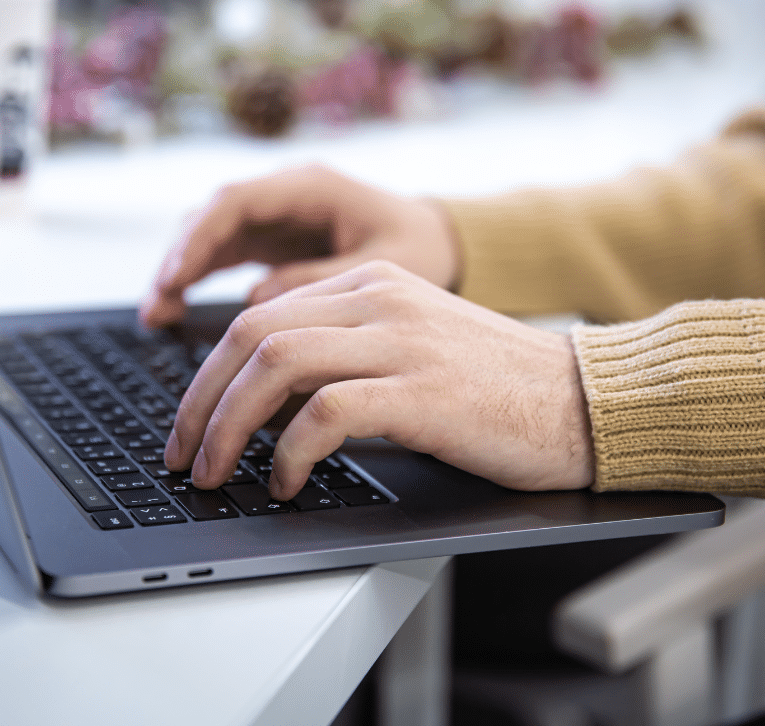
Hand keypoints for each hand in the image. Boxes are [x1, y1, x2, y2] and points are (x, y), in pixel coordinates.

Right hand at [141, 164, 460, 326]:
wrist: (441, 242)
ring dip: (181, 270)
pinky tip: (175, 312)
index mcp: (312, 186)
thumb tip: (258, 300)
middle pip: (213, 216)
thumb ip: (321, 278)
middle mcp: (286, 194)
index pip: (238, 200)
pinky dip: (199, 280)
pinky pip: (224, 254)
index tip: (177, 276)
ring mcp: (276, 216)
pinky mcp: (274, 241)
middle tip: (156, 303)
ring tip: (156, 315)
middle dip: (180, 257)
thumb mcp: (381, 265)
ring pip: (211, 235)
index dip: (201, 237)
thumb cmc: (421, 248)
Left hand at [164, 260, 594, 499]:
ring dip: (228, 425)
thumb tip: (268, 402)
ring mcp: (401, 340)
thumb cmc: (499, 387)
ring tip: (214, 472)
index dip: (208, 373)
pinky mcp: (422, 390)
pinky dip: (289, 451)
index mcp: (371, 284)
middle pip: (252, 334)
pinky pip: (325, 413)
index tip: (190, 422)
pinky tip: (285, 480)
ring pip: (276, 364)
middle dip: (199, 400)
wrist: (583, 399)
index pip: (259, 315)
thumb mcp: (413, 346)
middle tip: (180, 454)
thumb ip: (346, 351)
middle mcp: (379, 299)